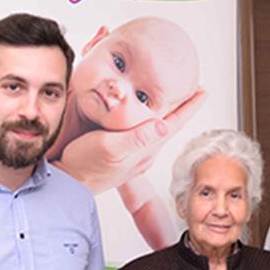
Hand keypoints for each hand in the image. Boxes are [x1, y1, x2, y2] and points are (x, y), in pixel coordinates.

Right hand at [56, 89, 203, 193]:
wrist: (67, 183)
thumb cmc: (84, 166)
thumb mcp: (110, 148)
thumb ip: (136, 138)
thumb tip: (163, 127)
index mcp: (145, 148)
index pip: (174, 123)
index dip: (189, 106)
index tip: (203, 91)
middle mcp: (143, 151)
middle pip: (168, 123)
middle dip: (180, 105)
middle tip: (191, 87)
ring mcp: (132, 152)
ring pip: (154, 126)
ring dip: (164, 110)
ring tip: (171, 95)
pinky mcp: (119, 151)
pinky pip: (139, 130)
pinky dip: (145, 116)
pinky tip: (140, 111)